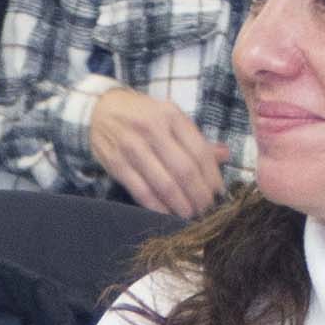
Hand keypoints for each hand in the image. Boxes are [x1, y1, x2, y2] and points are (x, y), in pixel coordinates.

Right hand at [83, 83, 231, 220]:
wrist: (100, 110)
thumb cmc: (141, 115)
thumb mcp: (170, 116)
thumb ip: (195, 138)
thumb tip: (225, 155)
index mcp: (171, 116)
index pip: (199, 151)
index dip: (212, 177)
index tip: (217, 193)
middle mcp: (152, 129)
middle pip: (184, 171)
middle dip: (199, 196)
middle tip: (206, 210)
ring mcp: (132, 147)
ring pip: (164, 184)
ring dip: (181, 205)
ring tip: (190, 214)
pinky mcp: (117, 164)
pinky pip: (142, 192)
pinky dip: (158, 207)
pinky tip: (168, 213)